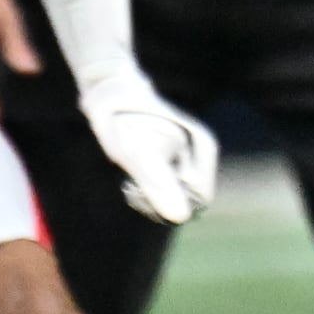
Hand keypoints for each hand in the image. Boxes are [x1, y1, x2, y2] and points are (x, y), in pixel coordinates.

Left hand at [82, 74, 218, 226]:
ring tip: (130, 186)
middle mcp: (199, 154)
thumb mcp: (137, 151)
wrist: (109, 96)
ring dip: (151, 200)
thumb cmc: (125, 120)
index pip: (199, 198)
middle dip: (161, 202)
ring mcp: (185, 158)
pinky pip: (165, 194)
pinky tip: (130, 183)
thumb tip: (180, 217)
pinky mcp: (168, 163)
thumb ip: (159, 184)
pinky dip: (147, 194)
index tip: (144, 188)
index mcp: (204, 147)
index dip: (172, 201)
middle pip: (189, 201)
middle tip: (133, 188)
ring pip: (175, 201)